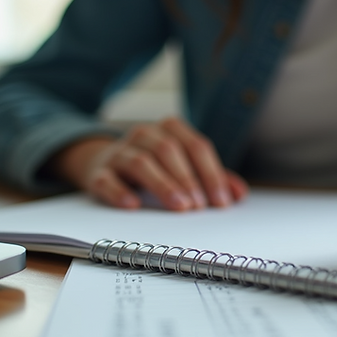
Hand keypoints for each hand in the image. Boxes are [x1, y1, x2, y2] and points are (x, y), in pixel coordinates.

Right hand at [51, 117, 247, 210]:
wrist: (102, 163)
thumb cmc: (154, 166)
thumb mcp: (183, 167)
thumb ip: (212, 178)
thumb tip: (239, 194)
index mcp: (169, 129)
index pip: (196, 146)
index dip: (211, 174)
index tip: (221, 202)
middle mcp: (143, 135)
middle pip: (169, 150)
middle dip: (188, 179)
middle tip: (200, 206)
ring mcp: (118, 152)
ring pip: (140, 162)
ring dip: (163, 185)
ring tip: (179, 207)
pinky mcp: (97, 173)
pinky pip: (106, 179)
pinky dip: (119, 192)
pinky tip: (133, 205)